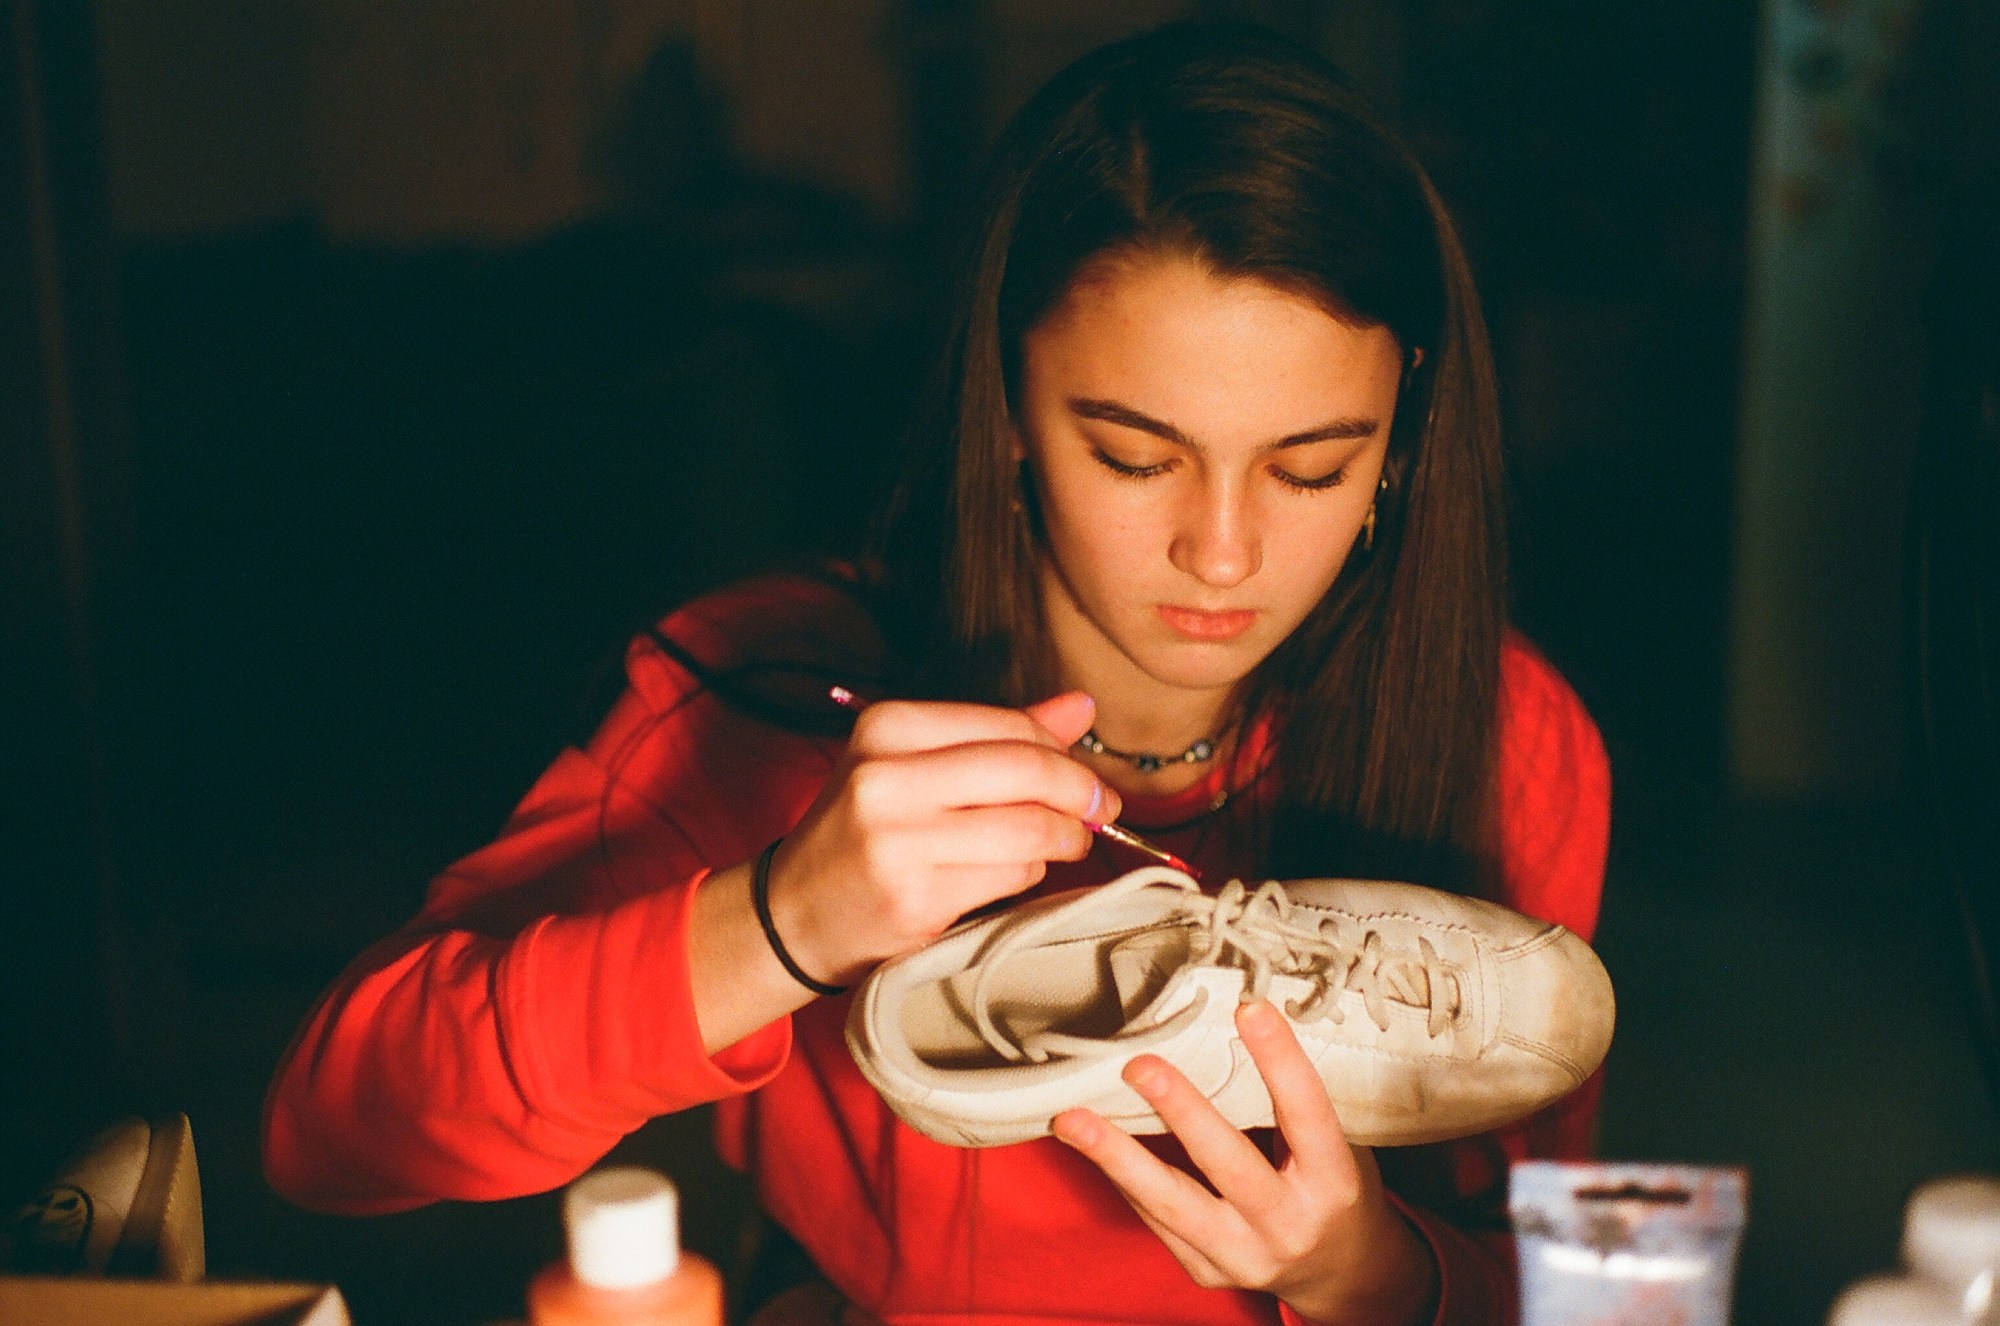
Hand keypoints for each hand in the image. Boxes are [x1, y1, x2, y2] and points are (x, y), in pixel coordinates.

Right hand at [767, 691, 1120, 985]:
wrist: (793, 913)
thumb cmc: (866, 830)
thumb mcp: (915, 764)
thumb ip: (998, 735)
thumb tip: (1081, 707)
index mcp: (887, 727)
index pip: (1008, 727)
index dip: (1064, 752)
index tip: (1087, 776)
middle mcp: (885, 778)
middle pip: (1025, 771)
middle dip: (1081, 792)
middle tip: (1102, 810)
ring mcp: (897, 842)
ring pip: (1027, 828)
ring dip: (1065, 838)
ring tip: (1066, 843)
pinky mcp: (914, 900)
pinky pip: (1011, 877)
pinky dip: (1031, 874)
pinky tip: (1017, 872)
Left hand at [1052, 999, 1438, 1325]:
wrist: (1339, 1273)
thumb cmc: (1331, 1187)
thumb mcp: (1337, 1147)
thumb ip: (1291, 1106)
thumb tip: (1230, 1028)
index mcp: (1333, 1183)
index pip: (1306, 1113)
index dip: (1279, 1060)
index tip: (1248, 1007)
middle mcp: (1290, 1224)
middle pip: (1229, 1164)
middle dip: (1182, 1112)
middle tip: (1139, 1065)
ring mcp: (1246, 1255)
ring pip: (1172, 1204)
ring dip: (1116, 1157)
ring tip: (1071, 1120)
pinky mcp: (1208, 1270)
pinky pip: (1157, 1220)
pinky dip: (1124, 1178)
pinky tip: (1094, 1144)